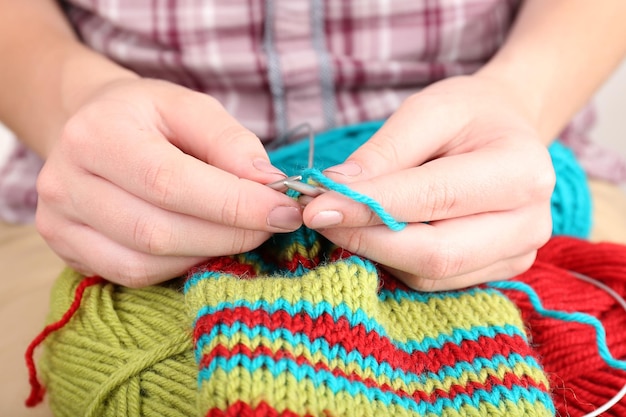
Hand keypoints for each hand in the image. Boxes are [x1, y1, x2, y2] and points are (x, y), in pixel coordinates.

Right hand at [36, 78, 301, 286]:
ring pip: (145, 262)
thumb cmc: (148, 116)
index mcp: (96, 134)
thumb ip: (230, 143)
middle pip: (157, 231)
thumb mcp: (191, 108)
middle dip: (229, 234)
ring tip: (242, 232)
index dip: (233, 203)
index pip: (170, 181)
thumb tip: (269, 185)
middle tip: (273, 225)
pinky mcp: (67, 249)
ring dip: (208, 254)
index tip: (284, 210)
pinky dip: (179, 266)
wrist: (94, 128)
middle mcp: (64, 182)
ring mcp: (58, 222)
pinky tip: (204, 245)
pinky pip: (132, 275)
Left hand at [302, 75, 555, 290]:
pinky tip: (376, 232)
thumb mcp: (428, 111)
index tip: (316, 206)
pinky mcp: (496, 271)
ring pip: (429, 275)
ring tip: (344, 219)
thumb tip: (335, 190)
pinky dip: (394, 260)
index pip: (433, 198)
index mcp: (520, 171)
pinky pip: (432, 281)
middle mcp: (528, 223)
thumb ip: (384, 152)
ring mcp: (515, 255)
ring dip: (375, 251)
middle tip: (319, 218)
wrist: (507, 132)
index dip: (370, 206)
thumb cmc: (469, 114)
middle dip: (366, 238)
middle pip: (435, 254)